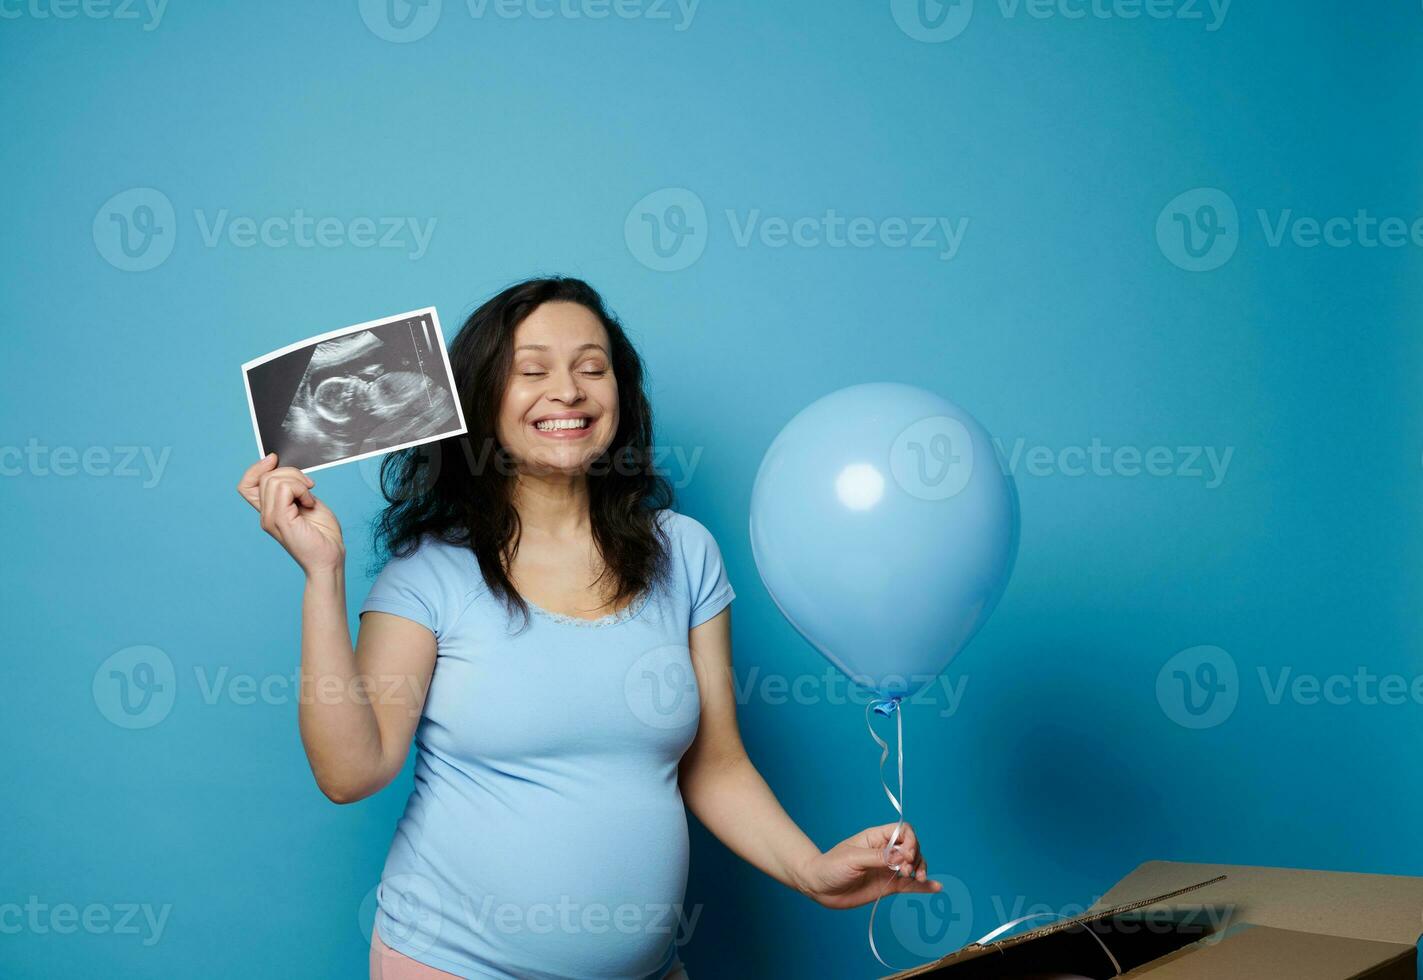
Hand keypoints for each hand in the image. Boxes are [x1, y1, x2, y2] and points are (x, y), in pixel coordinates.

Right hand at [237, 453, 344, 575]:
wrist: (330, 559)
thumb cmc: (323, 535)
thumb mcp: (308, 503)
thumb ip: (294, 489)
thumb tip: (287, 470)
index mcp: (271, 511)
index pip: (246, 485)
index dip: (256, 468)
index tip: (274, 460)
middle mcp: (266, 515)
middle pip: (265, 477)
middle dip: (291, 472)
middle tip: (309, 487)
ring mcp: (270, 518)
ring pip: (273, 480)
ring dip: (297, 481)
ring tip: (309, 497)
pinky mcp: (280, 520)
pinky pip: (283, 488)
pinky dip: (300, 489)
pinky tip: (309, 502)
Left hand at [794, 821, 940, 909]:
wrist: (818, 887)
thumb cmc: (830, 866)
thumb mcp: (853, 858)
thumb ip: (878, 857)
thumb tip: (902, 856)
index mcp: (876, 838)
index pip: (903, 831)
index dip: (910, 840)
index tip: (906, 855)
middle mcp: (885, 852)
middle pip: (912, 847)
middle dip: (915, 856)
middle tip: (905, 869)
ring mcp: (888, 869)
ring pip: (914, 865)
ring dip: (921, 869)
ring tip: (920, 878)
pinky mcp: (888, 886)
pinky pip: (910, 885)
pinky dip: (923, 886)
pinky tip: (936, 887)